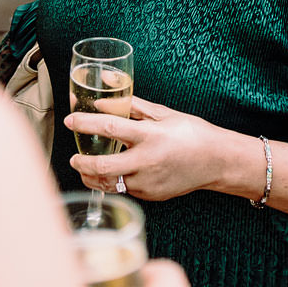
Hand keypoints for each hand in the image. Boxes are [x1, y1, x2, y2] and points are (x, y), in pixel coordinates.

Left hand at [66, 96, 230, 201]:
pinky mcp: (151, 195)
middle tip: (74, 157)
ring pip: (111, 183)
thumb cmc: (190, 133)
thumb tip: (106, 91)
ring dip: (93, 176)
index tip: (70, 121)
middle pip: (104, 166)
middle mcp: (148, 161)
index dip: (86, 123)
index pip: (110, 127)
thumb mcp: (163, 113)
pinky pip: (125, 190)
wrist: (216, 161)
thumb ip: (131, 104)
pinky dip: (113, 182)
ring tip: (85, 167)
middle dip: (82, 162)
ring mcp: (149, 182)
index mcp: (151, 135)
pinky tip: (110, 174)